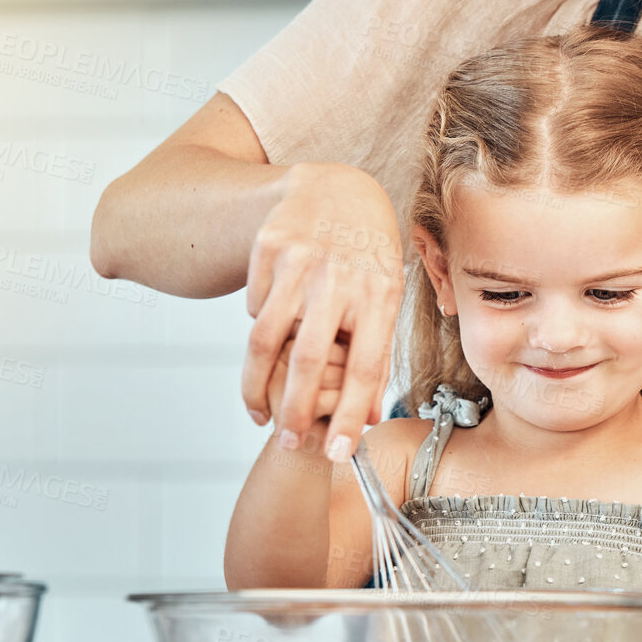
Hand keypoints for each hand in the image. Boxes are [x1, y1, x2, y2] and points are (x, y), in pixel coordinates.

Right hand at [242, 162, 404, 460]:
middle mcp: (340, 276)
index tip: (337, 454)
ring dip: (259, 385)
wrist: (337, 187)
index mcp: (380, 293)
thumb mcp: (386, 293)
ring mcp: (300, 260)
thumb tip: (370, 416)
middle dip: (296, 412)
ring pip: (267, 338)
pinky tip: (267, 339)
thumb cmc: (367, 253)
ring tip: (260, 412)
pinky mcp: (268, 247)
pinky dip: (259, 328)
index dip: (352, 414)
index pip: (366, 366)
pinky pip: (255, 305)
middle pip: (309, 359)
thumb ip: (375, 350)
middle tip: (287, 442)